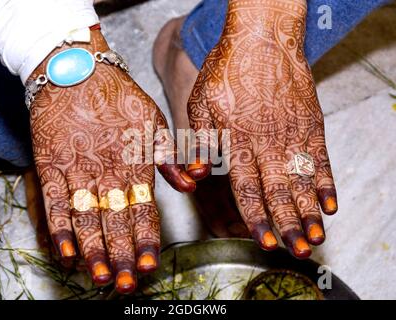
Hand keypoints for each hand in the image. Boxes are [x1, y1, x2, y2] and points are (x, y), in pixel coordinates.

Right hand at [30, 30, 194, 292]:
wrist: (76, 71)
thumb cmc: (118, 97)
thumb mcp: (154, 120)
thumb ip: (170, 156)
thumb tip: (191, 184)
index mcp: (134, 161)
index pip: (143, 209)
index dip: (147, 239)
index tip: (151, 264)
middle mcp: (107, 170)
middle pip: (116, 220)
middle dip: (123, 255)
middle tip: (128, 283)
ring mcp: (76, 169)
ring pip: (87, 218)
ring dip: (94, 250)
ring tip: (101, 276)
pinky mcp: (50, 164)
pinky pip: (54, 202)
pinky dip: (60, 229)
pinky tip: (66, 252)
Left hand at [187, 0, 336, 257]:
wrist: (262, 38)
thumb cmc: (227, 70)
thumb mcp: (200, 103)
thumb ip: (199, 142)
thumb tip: (193, 176)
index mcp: (239, 142)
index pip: (249, 189)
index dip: (257, 218)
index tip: (265, 241)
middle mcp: (268, 143)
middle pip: (279, 193)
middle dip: (288, 225)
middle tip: (297, 250)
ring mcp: (293, 134)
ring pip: (303, 181)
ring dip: (310, 212)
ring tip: (317, 237)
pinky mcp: (311, 123)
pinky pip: (321, 159)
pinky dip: (327, 183)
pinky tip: (330, 203)